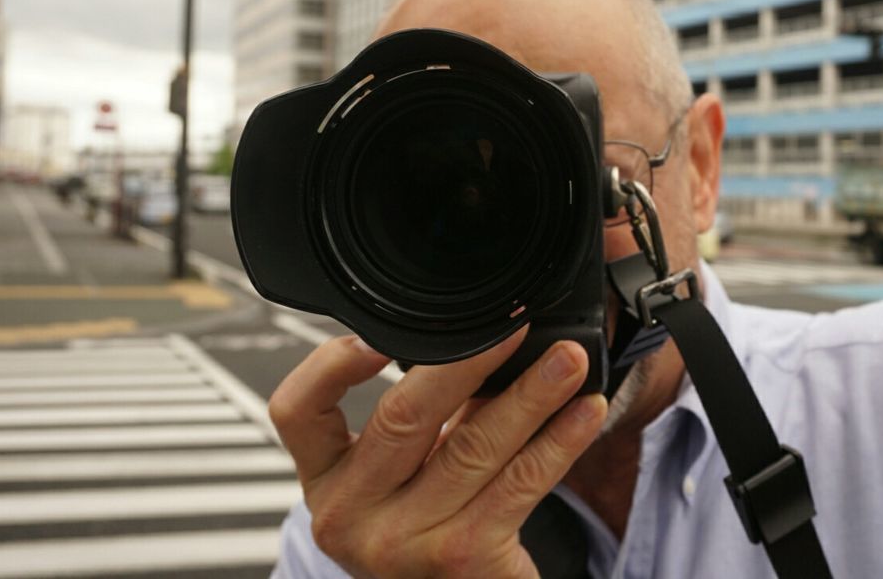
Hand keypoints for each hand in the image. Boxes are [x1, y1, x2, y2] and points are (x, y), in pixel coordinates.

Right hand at [269, 330, 606, 577]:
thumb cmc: (425, 522)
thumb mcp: (399, 474)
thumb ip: (425, 411)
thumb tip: (486, 337)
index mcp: (325, 480)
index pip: (297, 410)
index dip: (332, 363)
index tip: (382, 329)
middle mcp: (352, 515)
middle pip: (403, 416)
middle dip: (468, 362)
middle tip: (514, 326)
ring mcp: (406, 544)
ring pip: (474, 447)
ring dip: (531, 395)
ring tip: (569, 360)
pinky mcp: (465, 561)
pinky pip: (520, 485)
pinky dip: (559, 441)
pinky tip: (585, 411)